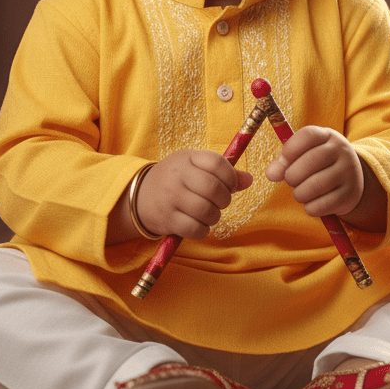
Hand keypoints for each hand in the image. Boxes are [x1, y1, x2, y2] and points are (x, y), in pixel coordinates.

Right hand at [135, 149, 252, 239]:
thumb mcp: (195, 167)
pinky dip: (203, 230)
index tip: (230, 185)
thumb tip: (249, 180)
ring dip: (214, 216)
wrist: (140, 196)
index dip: (230, 176)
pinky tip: (199, 224)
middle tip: (220, 202)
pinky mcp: (167, 219)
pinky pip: (196, 229)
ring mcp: (171, 198)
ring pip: (206, 210)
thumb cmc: (175, 179)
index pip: (216, 162)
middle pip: (213, 188)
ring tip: (209, 213)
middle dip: (224, 199)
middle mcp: (177, 176)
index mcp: (187, 158)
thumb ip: (222, 172)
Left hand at [265, 125, 363, 218]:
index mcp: (327, 136)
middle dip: (293, 175)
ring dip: (300, 193)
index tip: (283, 161)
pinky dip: (310, 208)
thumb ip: (284, 161)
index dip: (290, 149)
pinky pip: (322, 204)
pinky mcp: (350, 195)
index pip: (308, 135)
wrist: (351, 180)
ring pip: (316, 185)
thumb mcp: (304, 155)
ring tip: (300, 193)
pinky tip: (311, 204)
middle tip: (290, 181)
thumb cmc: (319, 165)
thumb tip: (271, 174)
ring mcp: (348, 172)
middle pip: (312, 160)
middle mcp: (342, 150)